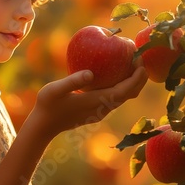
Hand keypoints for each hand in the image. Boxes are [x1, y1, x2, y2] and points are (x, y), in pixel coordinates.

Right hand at [28, 63, 147, 138]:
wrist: (44, 126)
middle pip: (130, 94)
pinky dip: (123, 85)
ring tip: (131, 63)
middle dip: (139, 78)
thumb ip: (72, 81)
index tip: (140, 60)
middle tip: (140, 58)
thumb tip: (90, 73)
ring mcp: (100, 110)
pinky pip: (116, 97)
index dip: (136, 77)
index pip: (125, 90)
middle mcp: (103, 107)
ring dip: (132, 82)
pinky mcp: (96, 110)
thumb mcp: (55, 89)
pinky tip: (115, 73)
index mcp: (97, 101)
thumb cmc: (48, 106)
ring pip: (124, 97)